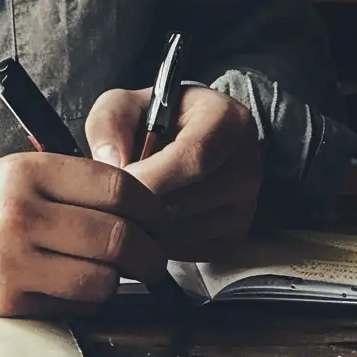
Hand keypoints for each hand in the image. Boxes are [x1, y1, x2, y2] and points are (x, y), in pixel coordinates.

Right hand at [0, 150, 178, 315]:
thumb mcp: (3, 172)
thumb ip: (62, 182)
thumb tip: (133, 203)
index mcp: (26, 172)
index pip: (120, 189)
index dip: (154, 209)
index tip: (160, 221)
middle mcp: (20, 214)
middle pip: (119, 237)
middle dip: (150, 253)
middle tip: (154, 258)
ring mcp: (10, 261)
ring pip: (101, 279)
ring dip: (118, 282)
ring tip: (116, 277)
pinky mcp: (3, 300)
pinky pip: (69, 305)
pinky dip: (83, 301)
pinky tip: (74, 290)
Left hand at [86, 83, 262, 260]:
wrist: (186, 145)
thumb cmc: (152, 124)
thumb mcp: (126, 105)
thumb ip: (109, 120)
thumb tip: (110, 161)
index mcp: (227, 121)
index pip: (192, 159)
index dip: (146, 177)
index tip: (113, 184)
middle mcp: (247, 164)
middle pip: (183, 202)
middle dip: (137, 206)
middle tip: (111, 200)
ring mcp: (245, 205)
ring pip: (180, 231)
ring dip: (143, 226)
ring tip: (129, 205)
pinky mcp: (234, 236)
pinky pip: (185, 250)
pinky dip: (158, 242)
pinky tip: (147, 221)